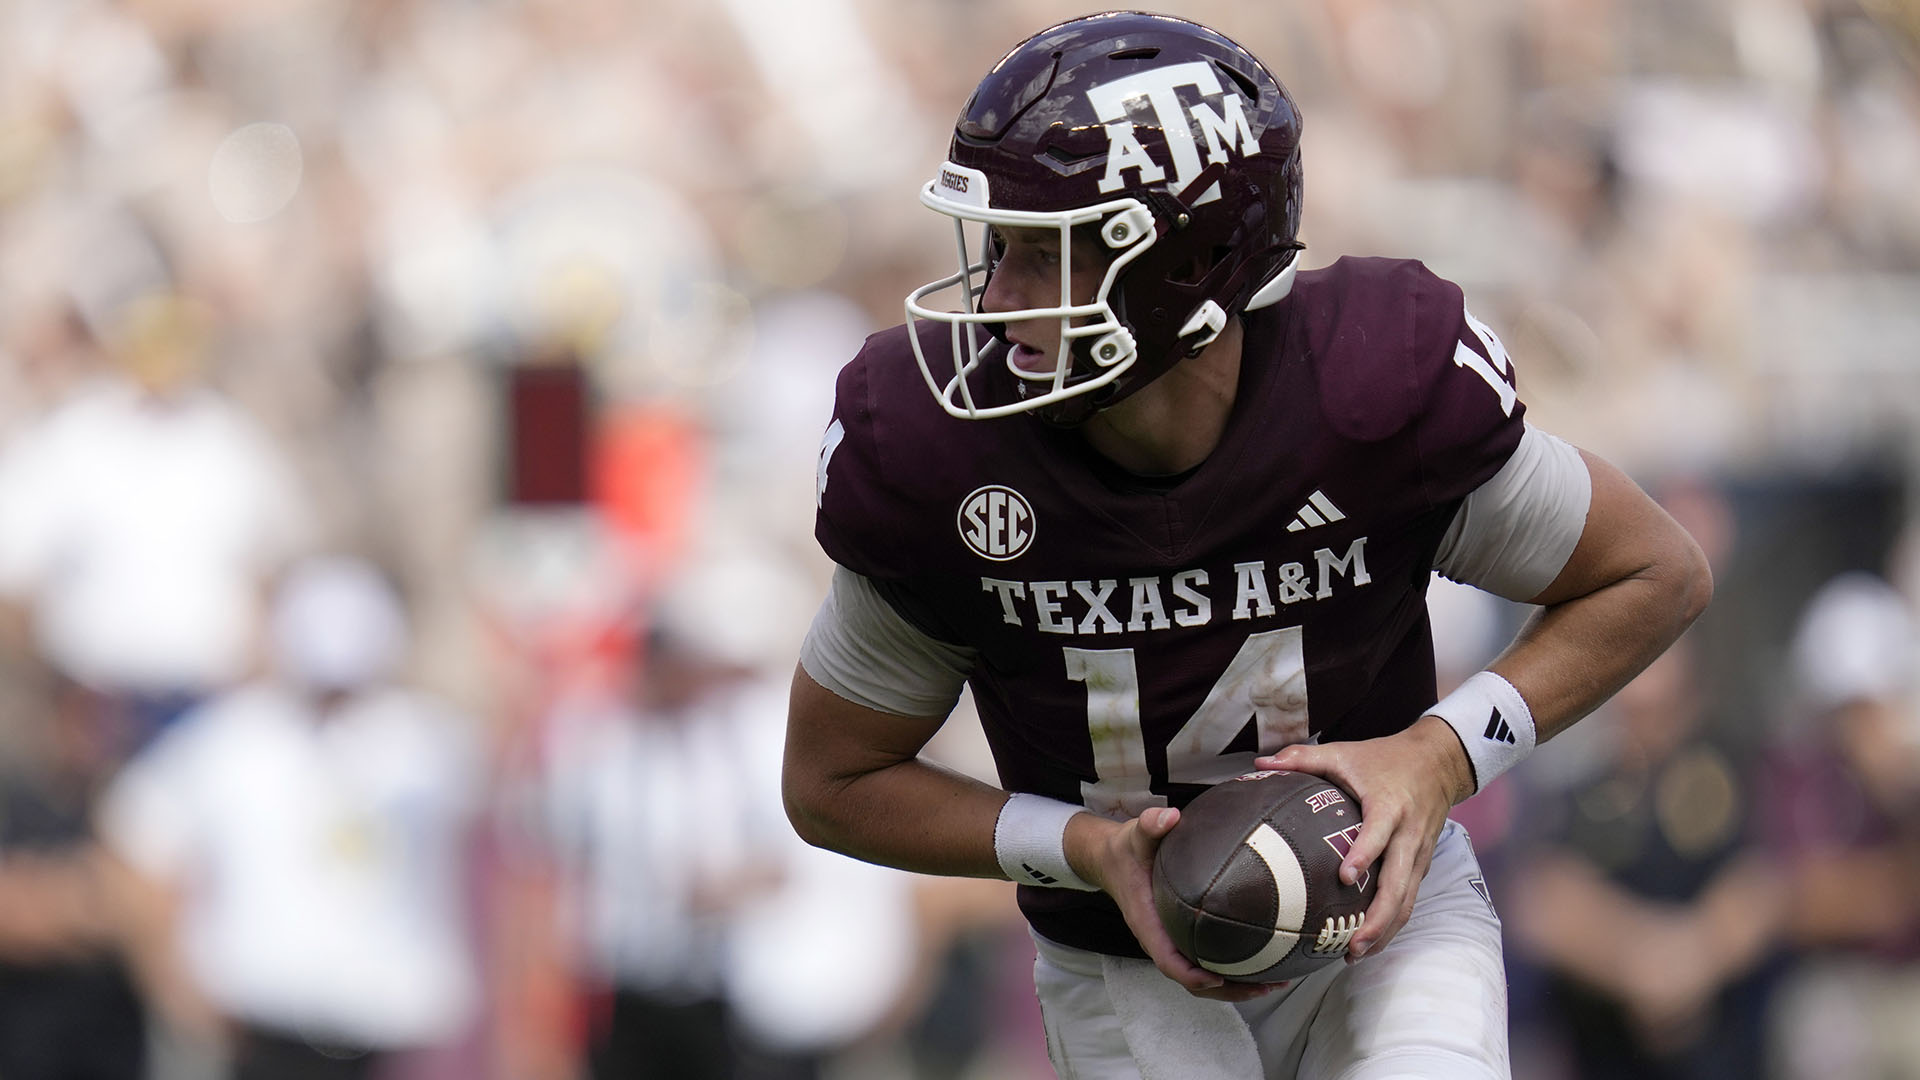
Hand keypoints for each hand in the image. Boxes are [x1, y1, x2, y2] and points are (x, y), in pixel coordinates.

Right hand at [1067, 807, 1280, 1001]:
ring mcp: (1171, 940)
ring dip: (1236, 984)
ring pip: (1201, 977)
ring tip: (1274, 981)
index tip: (1218, 978)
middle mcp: (1160, 939)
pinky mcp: (1181, 936)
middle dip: (1229, 989)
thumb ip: (1149, 825)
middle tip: (1266, 985)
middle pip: (1192, 980)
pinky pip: (1205, 961)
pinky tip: (1260, 961)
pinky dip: (1232, 969)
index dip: (1192, 975)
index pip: (1168, 961)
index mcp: (1148, 923)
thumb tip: (1170, 816)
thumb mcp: (1134, 835)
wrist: (1110, 859)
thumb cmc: (1124, 852)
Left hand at [1254, 714, 1472, 961]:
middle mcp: (1408, 834)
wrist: (1438, 761)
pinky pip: (1410, 899)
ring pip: (1407, 900)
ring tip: (1355, 953)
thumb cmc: (1386, 758)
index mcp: (1389, 806)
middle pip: (1399, 884)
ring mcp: (1418, 853)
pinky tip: (1370, 941)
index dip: (1364, 854)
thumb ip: (1303, 758)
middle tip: (1351, 943)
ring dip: (1385, 931)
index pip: (1379, 834)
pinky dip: (1393, 923)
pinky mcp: (1422, 864)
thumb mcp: (1345, 752)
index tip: (1344, 877)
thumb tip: (1260, 763)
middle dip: (1377, 918)